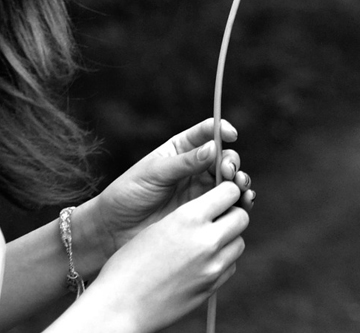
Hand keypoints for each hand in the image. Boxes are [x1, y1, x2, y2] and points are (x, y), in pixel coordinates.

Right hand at [83, 181, 248, 332]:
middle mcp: (207, 240)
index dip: (226, 189)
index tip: (219, 192)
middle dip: (232, 212)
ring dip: (229, 237)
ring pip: (239, 242)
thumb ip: (190, 216)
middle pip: (242, 216)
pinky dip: (222, 260)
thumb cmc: (130, 261)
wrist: (120, 305)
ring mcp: (212, 267)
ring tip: (207, 238)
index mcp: (189, 217)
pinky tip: (202, 261)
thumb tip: (213, 208)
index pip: (229, 191)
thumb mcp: (159, 226)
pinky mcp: (211, 288)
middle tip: (217, 214)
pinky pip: (230, 265)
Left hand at [91, 118, 253, 256]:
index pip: (206, 132)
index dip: (221, 129)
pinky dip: (239, 203)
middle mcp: (195, 168)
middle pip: (224, 158)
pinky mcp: (203, 215)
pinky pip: (227, 206)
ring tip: (241, 187)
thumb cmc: (129, 194)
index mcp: (180, 150)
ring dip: (240, 182)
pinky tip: (244, 203)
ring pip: (230, 182)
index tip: (231, 134)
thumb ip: (184, 163)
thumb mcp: (154, 174)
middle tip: (230, 171)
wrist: (115, 230)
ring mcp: (200, 191)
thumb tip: (213, 148)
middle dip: (232, 161)